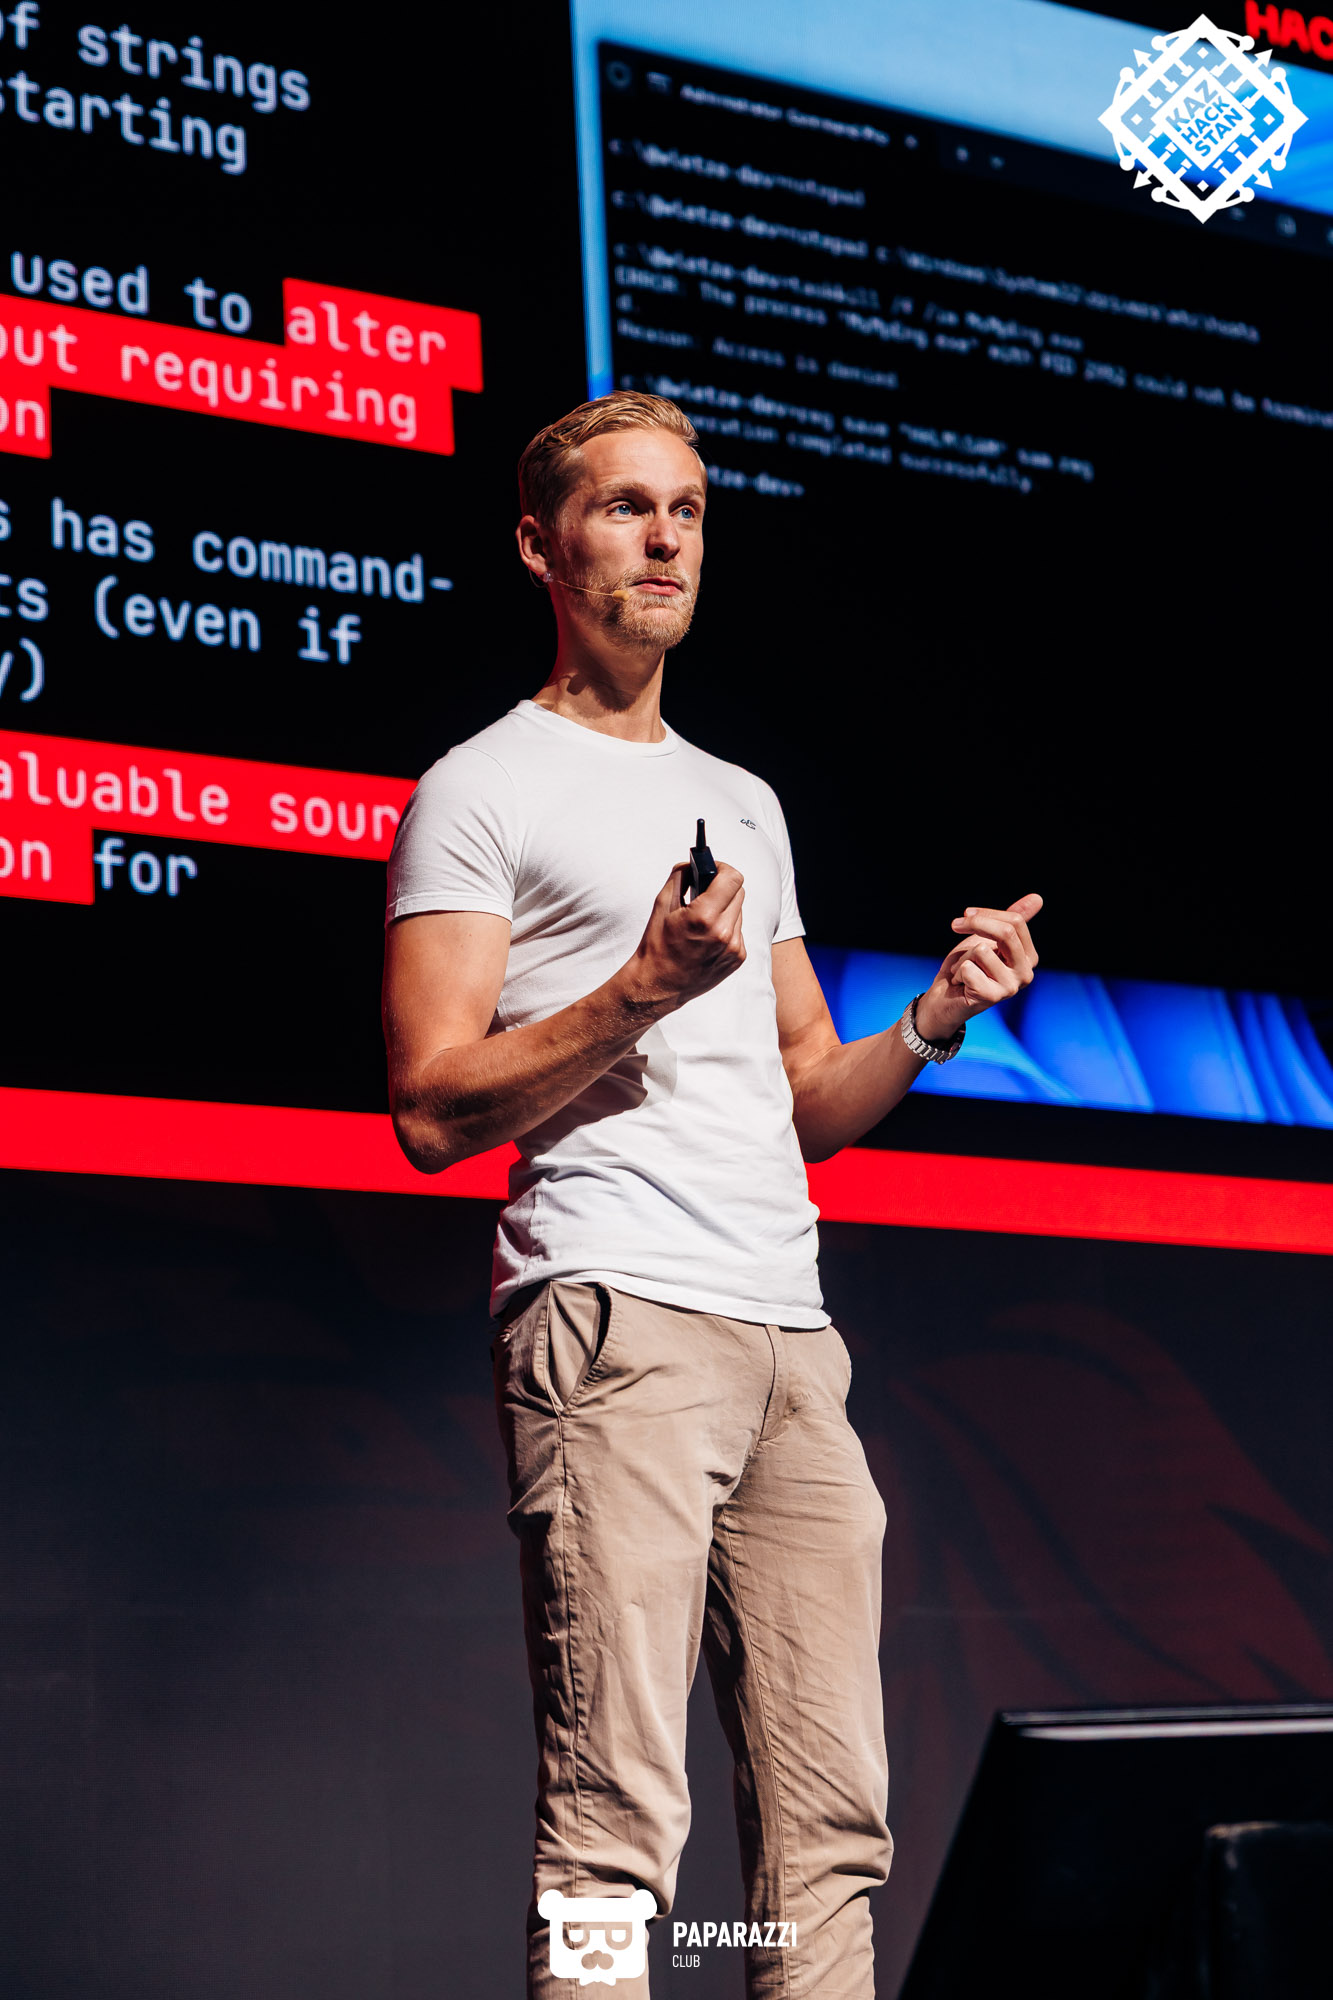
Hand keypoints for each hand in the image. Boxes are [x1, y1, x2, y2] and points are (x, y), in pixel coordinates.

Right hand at [617, 862, 746, 1014]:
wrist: (659, 985)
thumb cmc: (657, 945)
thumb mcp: (662, 905)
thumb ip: (679, 876)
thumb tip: (693, 862)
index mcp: (704, 916)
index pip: (733, 878)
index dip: (723, 868)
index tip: (713, 869)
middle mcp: (724, 933)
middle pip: (739, 892)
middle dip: (723, 887)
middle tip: (706, 891)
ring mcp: (734, 947)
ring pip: (738, 911)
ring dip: (725, 908)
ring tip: (704, 919)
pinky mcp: (738, 958)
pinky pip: (738, 931)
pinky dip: (726, 927)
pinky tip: (708, 937)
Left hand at [914, 893, 1042, 1042]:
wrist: (944, 998)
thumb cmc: (968, 966)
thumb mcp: (988, 938)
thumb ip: (1012, 921)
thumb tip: (1038, 897)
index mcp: (1029, 957)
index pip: (1015, 922)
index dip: (986, 914)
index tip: (966, 914)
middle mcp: (1025, 973)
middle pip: (1006, 933)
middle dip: (976, 924)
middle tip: (955, 925)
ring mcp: (1010, 987)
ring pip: (981, 950)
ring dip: (963, 957)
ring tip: (963, 971)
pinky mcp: (992, 997)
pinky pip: (968, 968)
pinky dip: (957, 972)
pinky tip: (960, 984)